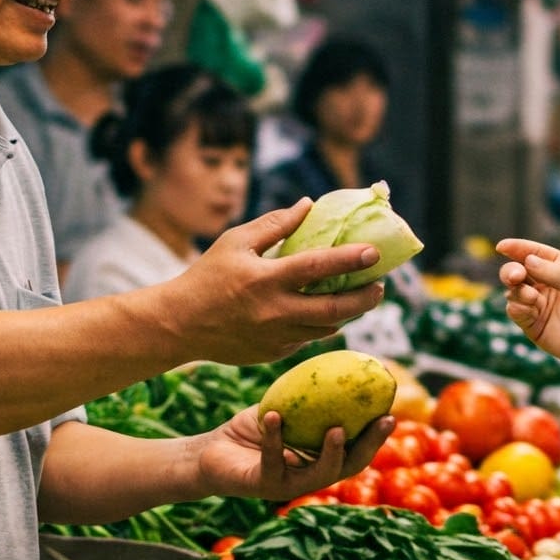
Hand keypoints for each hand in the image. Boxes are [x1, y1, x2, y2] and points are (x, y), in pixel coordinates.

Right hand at [160, 202, 387, 363]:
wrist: (179, 324)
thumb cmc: (207, 276)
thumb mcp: (236, 242)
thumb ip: (275, 224)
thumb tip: (308, 205)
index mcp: (265, 279)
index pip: (318, 268)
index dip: (350, 260)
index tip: (374, 253)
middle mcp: (275, 312)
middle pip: (334, 308)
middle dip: (365, 298)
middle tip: (380, 286)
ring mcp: (276, 337)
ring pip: (326, 328)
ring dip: (349, 313)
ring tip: (362, 298)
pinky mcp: (274, 353)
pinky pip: (308, 339)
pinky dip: (322, 325)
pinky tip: (329, 312)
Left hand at [196, 406, 392, 502]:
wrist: (209, 453)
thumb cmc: (250, 431)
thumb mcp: (284, 409)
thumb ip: (308, 397)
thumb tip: (339, 363)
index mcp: (319, 460)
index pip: (356, 451)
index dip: (376, 436)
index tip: (392, 412)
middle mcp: (308, 477)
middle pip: (349, 467)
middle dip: (369, 447)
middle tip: (384, 421)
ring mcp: (286, 486)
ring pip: (318, 475)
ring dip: (331, 453)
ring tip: (337, 429)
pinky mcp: (261, 486)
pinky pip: (272, 461)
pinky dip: (273, 438)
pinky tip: (274, 416)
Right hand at [494, 239, 559, 378]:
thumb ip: (555, 275)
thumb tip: (527, 261)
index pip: (534, 253)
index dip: (517, 248)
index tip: (501, 247)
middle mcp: (546, 283)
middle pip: (518, 270)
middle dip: (511, 271)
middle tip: (515, 276)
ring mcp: (538, 304)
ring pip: (513, 291)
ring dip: (517, 291)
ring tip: (532, 298)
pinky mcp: (532, 325)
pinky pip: (515, 311)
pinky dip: (517, 308)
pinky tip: (528, 309)